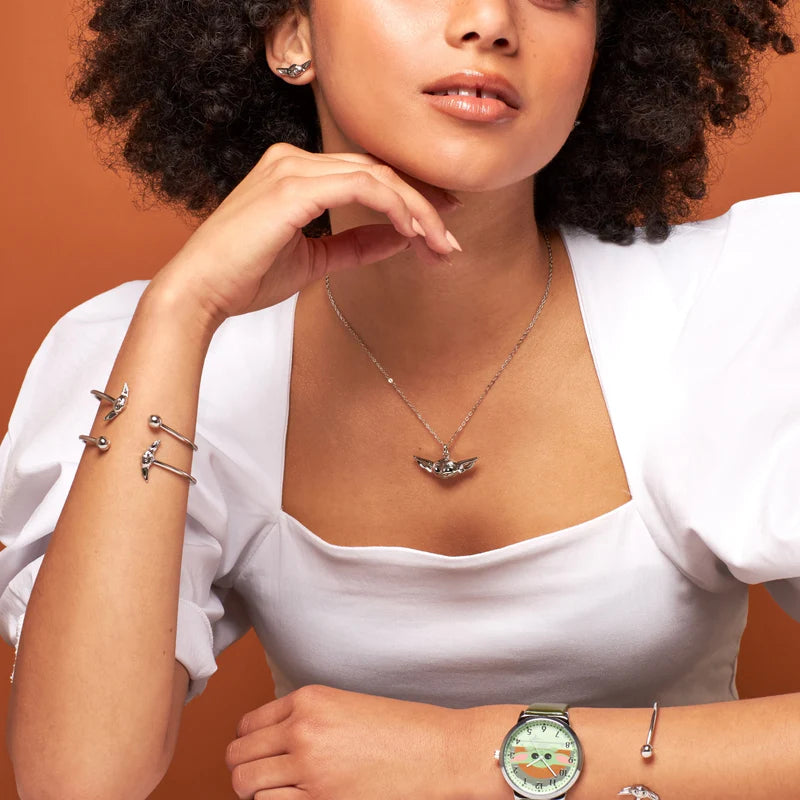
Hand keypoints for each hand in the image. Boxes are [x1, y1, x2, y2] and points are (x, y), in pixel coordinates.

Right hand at [150, 142, 460, 331]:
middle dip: (425, 203)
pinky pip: (363, 186)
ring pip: (378, 175)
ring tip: (442, 243)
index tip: (440, 226)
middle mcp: (295, 160)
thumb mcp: (315, 260)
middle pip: (379, 170)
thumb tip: (401, 237)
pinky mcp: (294, 186)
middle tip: (452, 238)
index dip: (410, 198)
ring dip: (418, 209)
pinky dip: (395, 206)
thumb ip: (357, 244)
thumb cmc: (247, 276)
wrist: (200, 291)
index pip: (367, 175)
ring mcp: (293, 168)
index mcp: (296, 172)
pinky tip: (414, 231)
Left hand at [224, 683, 466, 799]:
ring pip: (245, 785)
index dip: (248, 744)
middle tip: (263, 778)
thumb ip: (307, 718)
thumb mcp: (346, 706)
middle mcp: (302, 730)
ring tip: (279, 792)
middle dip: (245, 769)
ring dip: (255, 792)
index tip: (258, 755)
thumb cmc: (403, 730)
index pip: (246, 725)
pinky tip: (297, 799)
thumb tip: (274, 743)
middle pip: (238, 756)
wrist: (439, 751)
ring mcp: (309, 768)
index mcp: (309, 700)